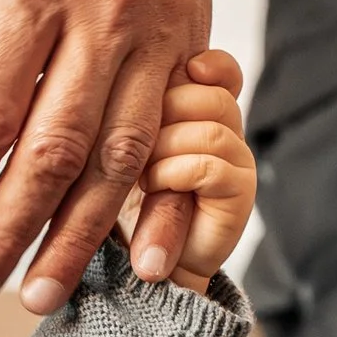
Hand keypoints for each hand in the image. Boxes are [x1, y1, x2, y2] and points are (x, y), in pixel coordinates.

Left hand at [0, 0, 216, 314]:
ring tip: (42, 291)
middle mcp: (102, 10)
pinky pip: (172, 135)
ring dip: (79, 236)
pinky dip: (149, 201)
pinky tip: (129, 248)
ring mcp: (157, 25)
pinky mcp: (192, 34)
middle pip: (55, 151)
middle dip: (11, 232)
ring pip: (121, 156)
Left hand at [119, 51, 253, 293]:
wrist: (132, 271)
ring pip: (209, 124)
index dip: (209, 66)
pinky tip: (154, 187)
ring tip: (142, 176)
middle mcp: (225, 131)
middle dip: (163, 112)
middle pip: (208, 91)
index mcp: (198, 113)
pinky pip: (209, 162)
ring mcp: (236, 160)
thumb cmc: (111, 205)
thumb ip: (116, 107)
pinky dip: (174, 172)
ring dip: (164, 147)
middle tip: (135, 147)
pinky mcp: (240, 192)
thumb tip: (96, 70)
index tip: (191, 67)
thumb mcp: (107, 146)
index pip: (220, 71)